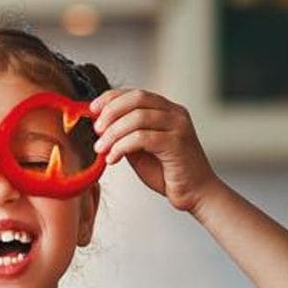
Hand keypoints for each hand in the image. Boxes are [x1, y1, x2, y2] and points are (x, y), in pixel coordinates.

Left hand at [90, 88, 226, 213]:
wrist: (195, 194)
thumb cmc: (167, 173)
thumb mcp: (140, 150)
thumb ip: (125, 135)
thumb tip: (99, 127)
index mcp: (166, 110)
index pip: (135, 93)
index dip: (111, 98)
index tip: (92, 110)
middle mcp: (175, 113)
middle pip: (136, 98)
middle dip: (110, 112)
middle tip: (96, 130)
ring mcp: (178, 126)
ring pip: (138, 117)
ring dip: (113, 133)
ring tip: (101, 149)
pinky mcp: (177, 143)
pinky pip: (142, 137)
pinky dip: (122, 147)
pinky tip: (113, 159)